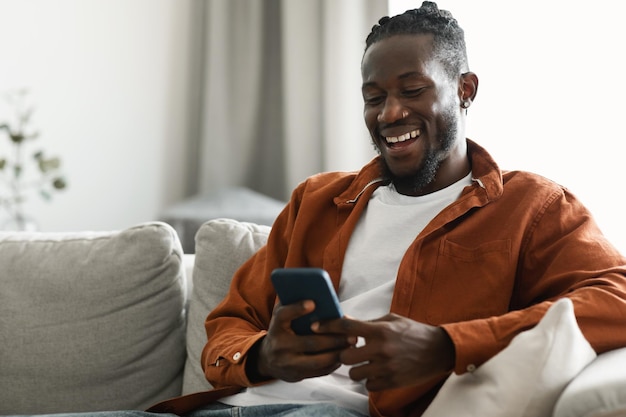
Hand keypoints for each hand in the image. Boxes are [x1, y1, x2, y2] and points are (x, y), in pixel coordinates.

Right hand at [252, 301, 356, 382]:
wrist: (267, 359)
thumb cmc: (282, 331)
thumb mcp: (282, 317)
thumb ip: (294, 306)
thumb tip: (318, 294)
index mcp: (276, 325)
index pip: (284, 315)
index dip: (297, 308)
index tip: (313, 302)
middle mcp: (280, 345)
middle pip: (310, 342)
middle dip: (334, 338)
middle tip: (352, 334)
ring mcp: (287, 363)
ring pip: (317, 360)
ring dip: (337, 353)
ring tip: (351, 345)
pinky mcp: (296, 376)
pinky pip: (318, 371)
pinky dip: (333, 363)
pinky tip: (343, 355)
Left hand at [315, 314, 454, 390]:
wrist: (438, 350)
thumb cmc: (413, 332)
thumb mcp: (391, 320)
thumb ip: (368, 322)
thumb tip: (344, 320)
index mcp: (380, 330)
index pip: (346, 327)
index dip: (328, 326)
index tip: (315, 327)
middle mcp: (381, 349)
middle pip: (345, 356)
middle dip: (344, 355)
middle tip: (350, 352)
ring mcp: (386, 367)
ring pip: (354, 374)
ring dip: (356, 369)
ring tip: (365, 363)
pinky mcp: (391, 382)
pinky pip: (368, 385)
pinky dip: (369, 380)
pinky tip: (376, 372)